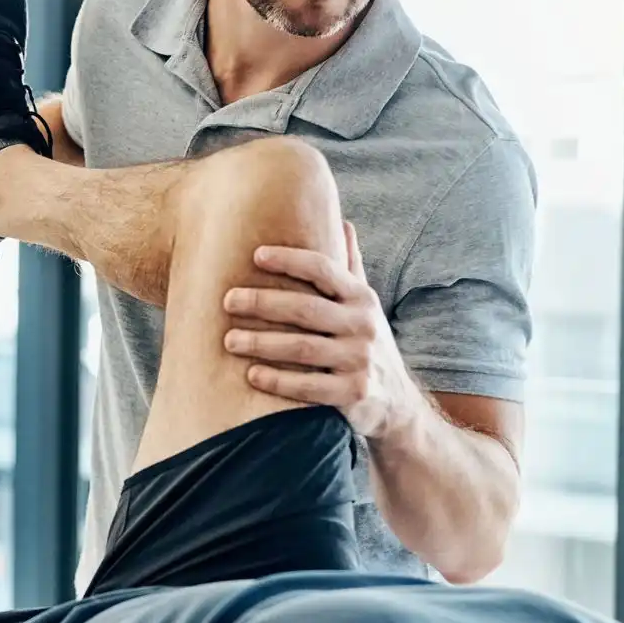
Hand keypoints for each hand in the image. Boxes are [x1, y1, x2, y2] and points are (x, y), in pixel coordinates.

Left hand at [222, 222, 420, 438]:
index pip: (323, 269)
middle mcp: (363, 325)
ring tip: (229, 340)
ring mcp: (360, 360)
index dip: (290, 260)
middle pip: (306, 308)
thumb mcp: (364, 304)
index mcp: (360, 297)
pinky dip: (279, 380)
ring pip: (303, 348)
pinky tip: (252, 375)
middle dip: (264, 302)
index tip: (256, 255)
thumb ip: (351, 266)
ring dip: (262, 343)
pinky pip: (310, 386)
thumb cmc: (364, 342)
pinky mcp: (353, 393)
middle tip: (228, 300)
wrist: (395, 400)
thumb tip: (344, 222)